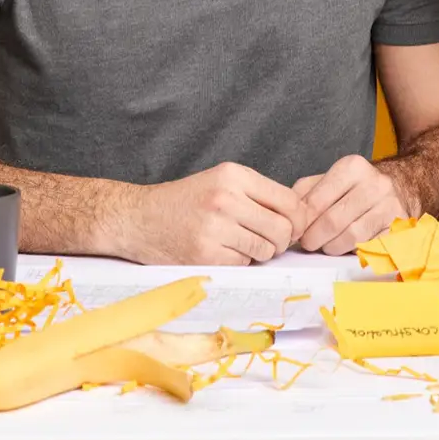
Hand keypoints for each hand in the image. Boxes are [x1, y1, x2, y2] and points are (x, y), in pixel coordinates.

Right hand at [120, 162, 305, 265]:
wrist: (138, 218)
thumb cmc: (184, 201)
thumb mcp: (220, 181)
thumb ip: (257, 194)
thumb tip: (300, 217)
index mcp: (233, 175)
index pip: (289, 200)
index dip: (298, 218)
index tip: (292, 227)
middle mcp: (226, 198)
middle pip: (282, 229)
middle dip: (281, 240)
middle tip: (268, 241)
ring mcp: (215, 227)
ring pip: (265, 249)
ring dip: (259, 252)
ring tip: (239, 243)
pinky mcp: (206, 254)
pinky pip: (244, 263)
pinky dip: (239, 261)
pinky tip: (222, 251)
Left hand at [291, 154, 413, 254]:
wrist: (402, 186)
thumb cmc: (358, 187)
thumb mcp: (331, 179)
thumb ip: (305, 192)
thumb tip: (286, 213)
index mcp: (353, 167)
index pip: (317, 200)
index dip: (302, 221)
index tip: (295, 231)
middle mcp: (375, 184)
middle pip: (332, 221)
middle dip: (313, 237)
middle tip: (307, 243)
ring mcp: (390, 207)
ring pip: (351, 237)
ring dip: (331, 246)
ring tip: (325, 245)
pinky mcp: (398, 228)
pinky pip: (368, 246)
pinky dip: (352, 250)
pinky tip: (346, 245)